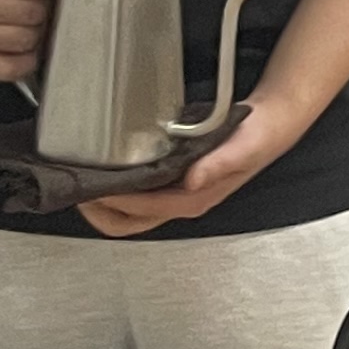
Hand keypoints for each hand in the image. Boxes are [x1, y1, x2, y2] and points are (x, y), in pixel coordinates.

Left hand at [80, 94, 318, 235]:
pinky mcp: (175, 182)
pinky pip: (138, 196)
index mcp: (195, 199)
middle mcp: (183, 202)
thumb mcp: (243, 146)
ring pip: (129, 214)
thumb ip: (218, 163)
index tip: (90, 187)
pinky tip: (107, 172)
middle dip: (98, 212)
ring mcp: (178, 195)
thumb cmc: (259, 136)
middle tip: (76, 189)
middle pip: (128, 224)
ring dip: (104, 204)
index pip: (142, 209)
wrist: (272, 124)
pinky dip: (117, 191)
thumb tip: (192, 180)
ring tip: (83, 181)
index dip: (112, 201)